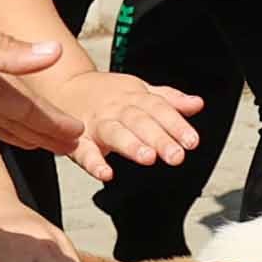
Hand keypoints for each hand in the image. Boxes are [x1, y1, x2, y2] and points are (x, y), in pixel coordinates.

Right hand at [50, 64, 205, 185]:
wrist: (63, 87)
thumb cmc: (106, 94)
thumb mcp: (140, 91)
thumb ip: (169, 100)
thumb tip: (197, 104)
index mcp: (134, 97)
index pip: (159, 109)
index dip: (176, 125)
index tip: (191, 141)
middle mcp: (116, 110)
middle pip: (139, 122)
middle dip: (159, 138)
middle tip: (176, 155)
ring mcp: (96, 124)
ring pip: (114, 133)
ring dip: (131, 145)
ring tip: (148, 158)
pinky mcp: (78, 141)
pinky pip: (84, 152)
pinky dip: (94, 163)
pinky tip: (106, 173)